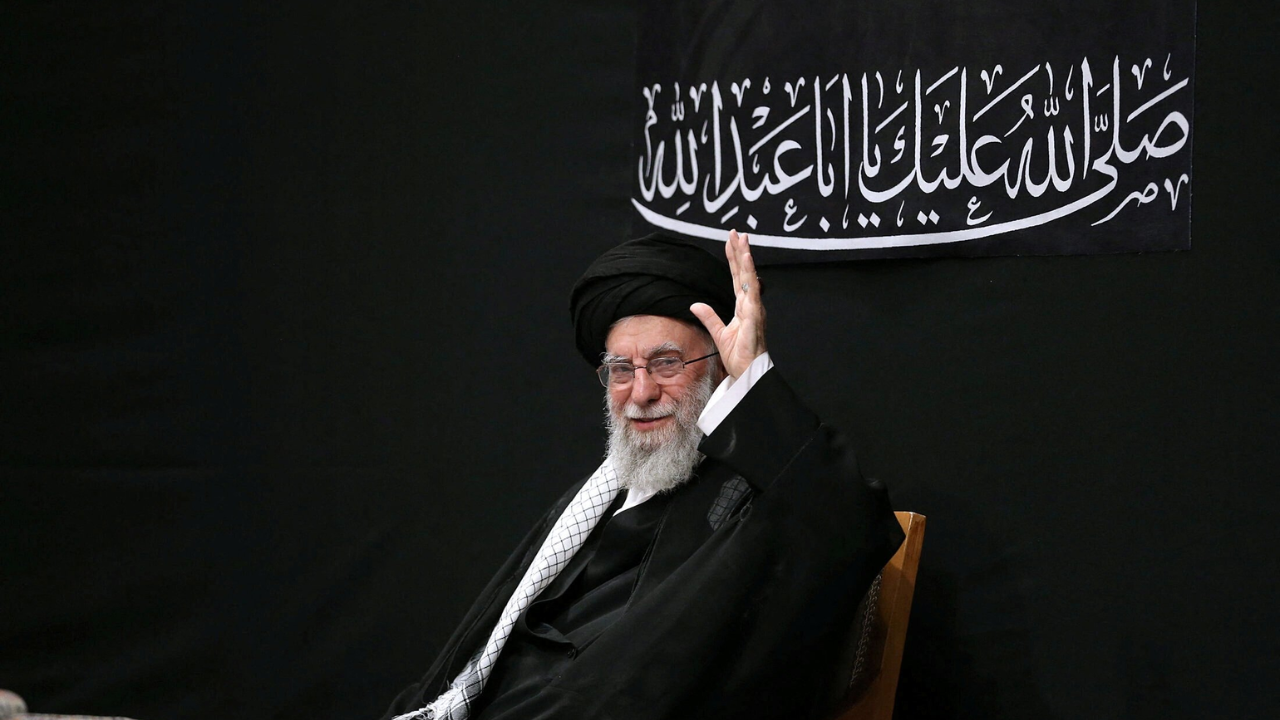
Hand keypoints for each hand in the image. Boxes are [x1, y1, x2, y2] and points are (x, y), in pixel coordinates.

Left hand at [690, 230, 766, 378]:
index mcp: (743, 307)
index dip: (734, 260)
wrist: (748, 374)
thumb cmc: (739, 357)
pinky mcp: (755, 315)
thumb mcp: (719, 333)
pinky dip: (750, 273)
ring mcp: (754, 308)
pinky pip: (752, 290)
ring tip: (742, 238)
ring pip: (749, 277)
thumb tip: (695, 304)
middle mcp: (750, 304)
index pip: (737, 278)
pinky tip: (746, 259)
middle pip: (743, 273)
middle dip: (740, 251)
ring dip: (745, 256)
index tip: (731, 242)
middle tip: (736, 232)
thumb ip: (708, 316)